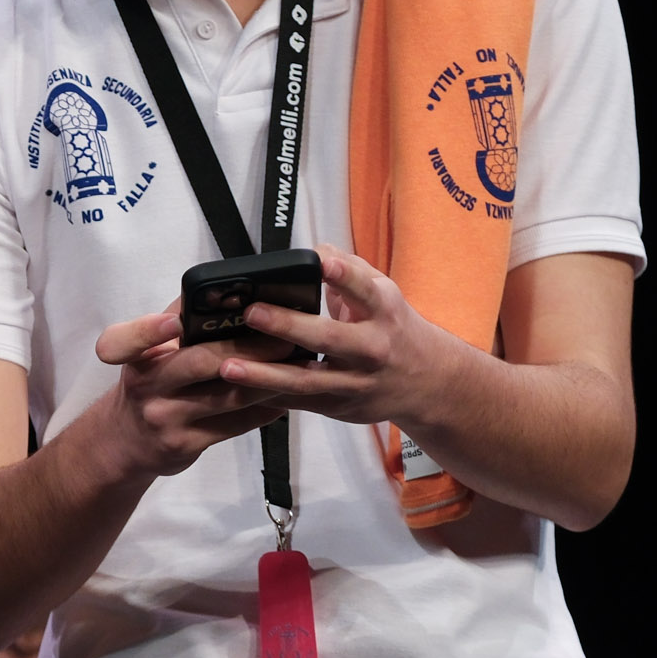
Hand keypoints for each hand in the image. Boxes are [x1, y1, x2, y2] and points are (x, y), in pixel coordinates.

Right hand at [88, 304, 287, 478]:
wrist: (129, 442)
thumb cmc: (150, 384)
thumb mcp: (149, 352)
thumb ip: (179, 321)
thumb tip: (228, 292)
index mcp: (137, 355)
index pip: (121, 341)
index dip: (148, 330)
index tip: (175, 322)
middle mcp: (146, 385)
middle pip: (201, 363)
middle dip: (250, 348)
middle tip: (285, 337)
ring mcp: (165, 418)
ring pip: (228, 396)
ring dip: (268, 379)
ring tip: (297, 363)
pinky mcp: (185, 444)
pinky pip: (235, 425)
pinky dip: (264, 409)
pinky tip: (285, 396)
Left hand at [209, 247, 460, 427]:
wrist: (427, 381)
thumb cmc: (392, 327)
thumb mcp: (382, 293)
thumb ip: (348, 268)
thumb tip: (313, 251)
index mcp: (382, 310)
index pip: (363, 290)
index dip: (342, 275)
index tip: (320, 263)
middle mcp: (371, 347)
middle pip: (328, 338)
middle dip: (287, 326)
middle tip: (251, 313)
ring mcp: (355, 381)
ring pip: (307, 380)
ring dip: (265, 374)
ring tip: (229, 366)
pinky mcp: (339, 406)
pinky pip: (299, 402)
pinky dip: (268, 397)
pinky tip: (237, 390)